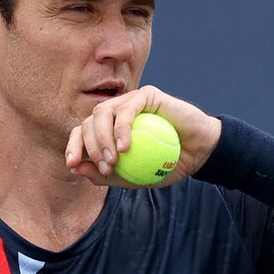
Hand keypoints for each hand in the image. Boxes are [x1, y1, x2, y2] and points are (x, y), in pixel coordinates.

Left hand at [65, 85, 221, 187]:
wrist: (200, 153)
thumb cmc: (168, 165)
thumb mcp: (133, 178)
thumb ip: (106, 175)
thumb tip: (76, 168)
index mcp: (109, 129)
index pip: (82, 132)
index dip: (73, 146)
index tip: (73, 165)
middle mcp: (117, 112)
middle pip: (88, 121)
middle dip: (91, 146)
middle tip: (105, 168)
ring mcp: (131, 101)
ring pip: (103, 112)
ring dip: (103, 137)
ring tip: (114, 159)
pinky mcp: (148, 95)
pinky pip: (128, 108)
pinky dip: (123, 127)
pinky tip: (126, 146)